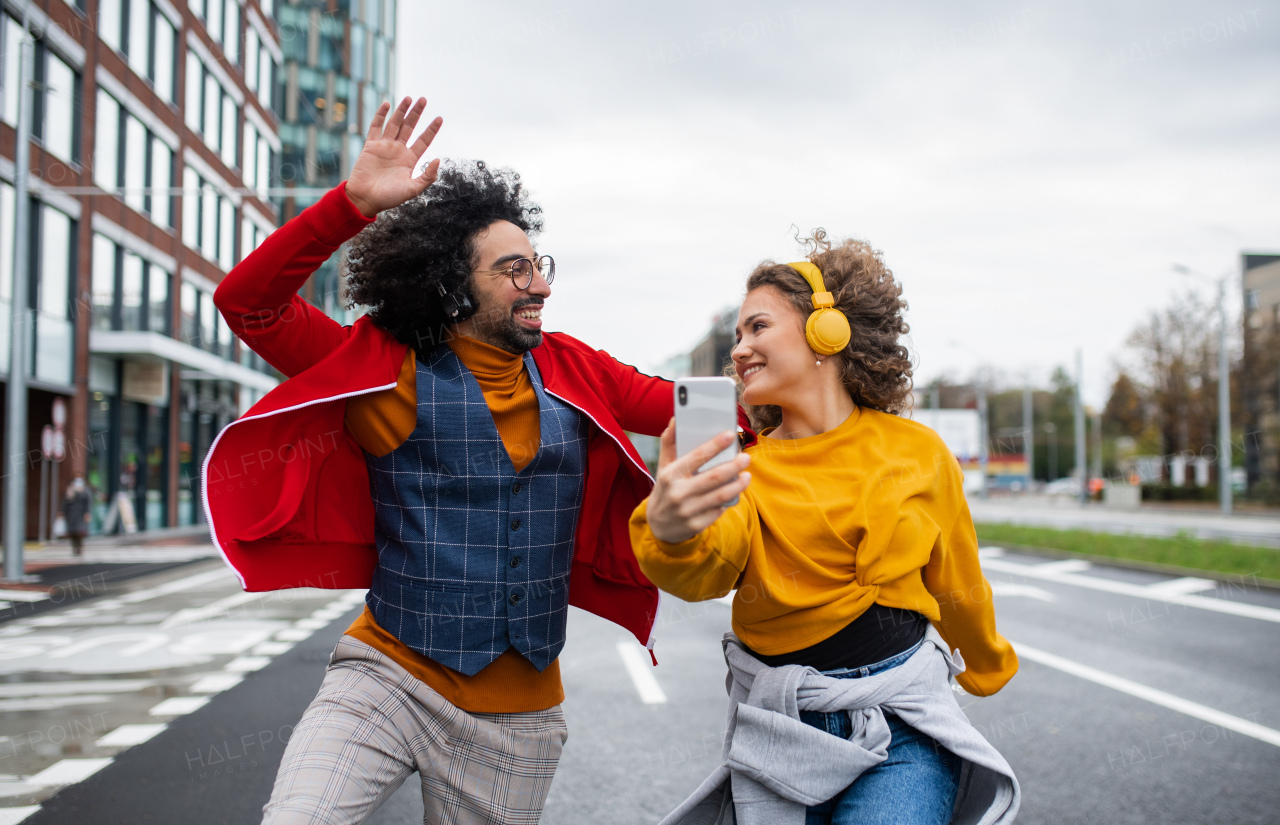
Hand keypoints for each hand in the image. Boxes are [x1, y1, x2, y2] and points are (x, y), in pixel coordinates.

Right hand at [345, 96, 442, 217]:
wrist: (365, 199)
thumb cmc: (389, 198)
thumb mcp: (413, 189)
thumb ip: (427, 176)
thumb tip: (437, 160)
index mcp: (409, 160)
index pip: (423, 141)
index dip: (431, 129)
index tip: (440, 118)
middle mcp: (398, 151)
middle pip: (410, 127)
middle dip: (417, 114)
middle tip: (424, 99)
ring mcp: (384, 146)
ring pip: (395, 124)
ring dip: (401, 111)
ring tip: (409, 98)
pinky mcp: (371, 146)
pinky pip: (376, 127)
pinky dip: (381, 115)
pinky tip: (387, 104)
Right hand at [646, 419, 750, 543]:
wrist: (657, 526)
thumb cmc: (665, 490)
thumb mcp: (663, 467)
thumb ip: (669, 444)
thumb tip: (675, 420)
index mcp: (671, 475)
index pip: (696, 456)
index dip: (715, 445)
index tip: (730, 435)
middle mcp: (679, 493)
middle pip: (714, 477)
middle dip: (734, 465)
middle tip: (746, 457)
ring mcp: (688, 511)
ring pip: (721, 495)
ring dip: (738, 485)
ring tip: (747, 475)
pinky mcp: (697, 525)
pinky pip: (719, 510)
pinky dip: (729, 500)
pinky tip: (734, 493)